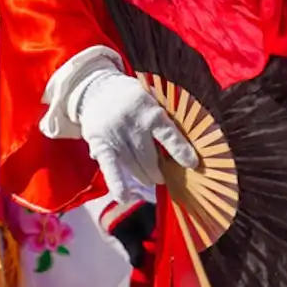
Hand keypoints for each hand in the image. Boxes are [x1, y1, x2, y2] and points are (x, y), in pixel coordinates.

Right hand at [72, 68, 197, 211]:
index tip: (192, 164)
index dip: (181, 151)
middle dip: (158, 171)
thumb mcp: (150, 99)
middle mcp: (133, 124)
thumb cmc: (130, 98)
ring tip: (149, 179)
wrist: (94, 90)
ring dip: (143, 176)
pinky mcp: (99, 144)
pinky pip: (110, 167)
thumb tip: (186, 144)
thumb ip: (163, 119)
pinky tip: (124, 197)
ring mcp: (115, 135)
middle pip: (150, 158)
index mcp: (150, 111)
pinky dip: (117, 183)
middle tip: (162, 177)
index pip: (169, 135)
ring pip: (134, 165)